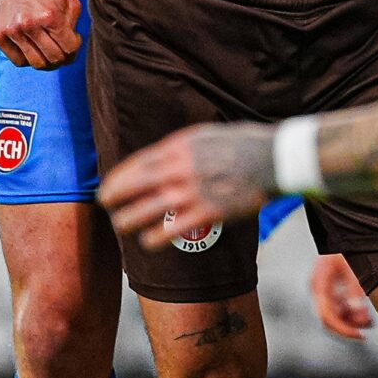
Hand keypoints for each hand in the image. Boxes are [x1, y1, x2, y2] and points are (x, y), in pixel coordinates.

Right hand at [0, 0, 81, 69]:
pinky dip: (28, 59)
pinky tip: (33, 48)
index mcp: (50, 16)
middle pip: (53, 60)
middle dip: (62, 58)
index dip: (75, 50)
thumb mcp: (70, 1)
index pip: (69, 49)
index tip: (73, 42)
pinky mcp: (0, 35)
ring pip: (35, 63)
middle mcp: (29, 25)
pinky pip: (18, 61)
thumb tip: (71, 48)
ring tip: (48, 51)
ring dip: (46, 61)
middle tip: (62, 51)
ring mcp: (13, 31)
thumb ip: (74, 26)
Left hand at [97, 121, 278, 246]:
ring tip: (120, 225)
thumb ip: (181, 148)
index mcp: (180, 146)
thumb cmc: (241, 144)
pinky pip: (173, 229)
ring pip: (149, 209)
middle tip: (104, 204)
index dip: (119, 177)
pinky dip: (156, 237)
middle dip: (116, 196)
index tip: (109, 186)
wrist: (272, 159)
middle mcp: (181, 168)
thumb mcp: (206, 135)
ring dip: (129, 219)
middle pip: (137, 185)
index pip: (139, 163)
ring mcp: (193, 191)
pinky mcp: (208, 213)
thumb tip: (161, 157)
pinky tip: (148, 242)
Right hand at [308, 253, 373, 340]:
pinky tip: (363, 311)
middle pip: (329, 318)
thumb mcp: (354, 267)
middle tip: (366, 328)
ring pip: (334, 314)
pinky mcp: (331, 286)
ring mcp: (324, 287)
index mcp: (320, 283)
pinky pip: (338, 305)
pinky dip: (350, 311)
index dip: (343, 329)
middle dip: (348, 325)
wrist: (345, 228)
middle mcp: (319, 288)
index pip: (327, 316)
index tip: (359, 334)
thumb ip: (355, 291)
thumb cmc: (345, 245)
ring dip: (350, 320)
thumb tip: (358, 314)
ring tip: (368, 319)